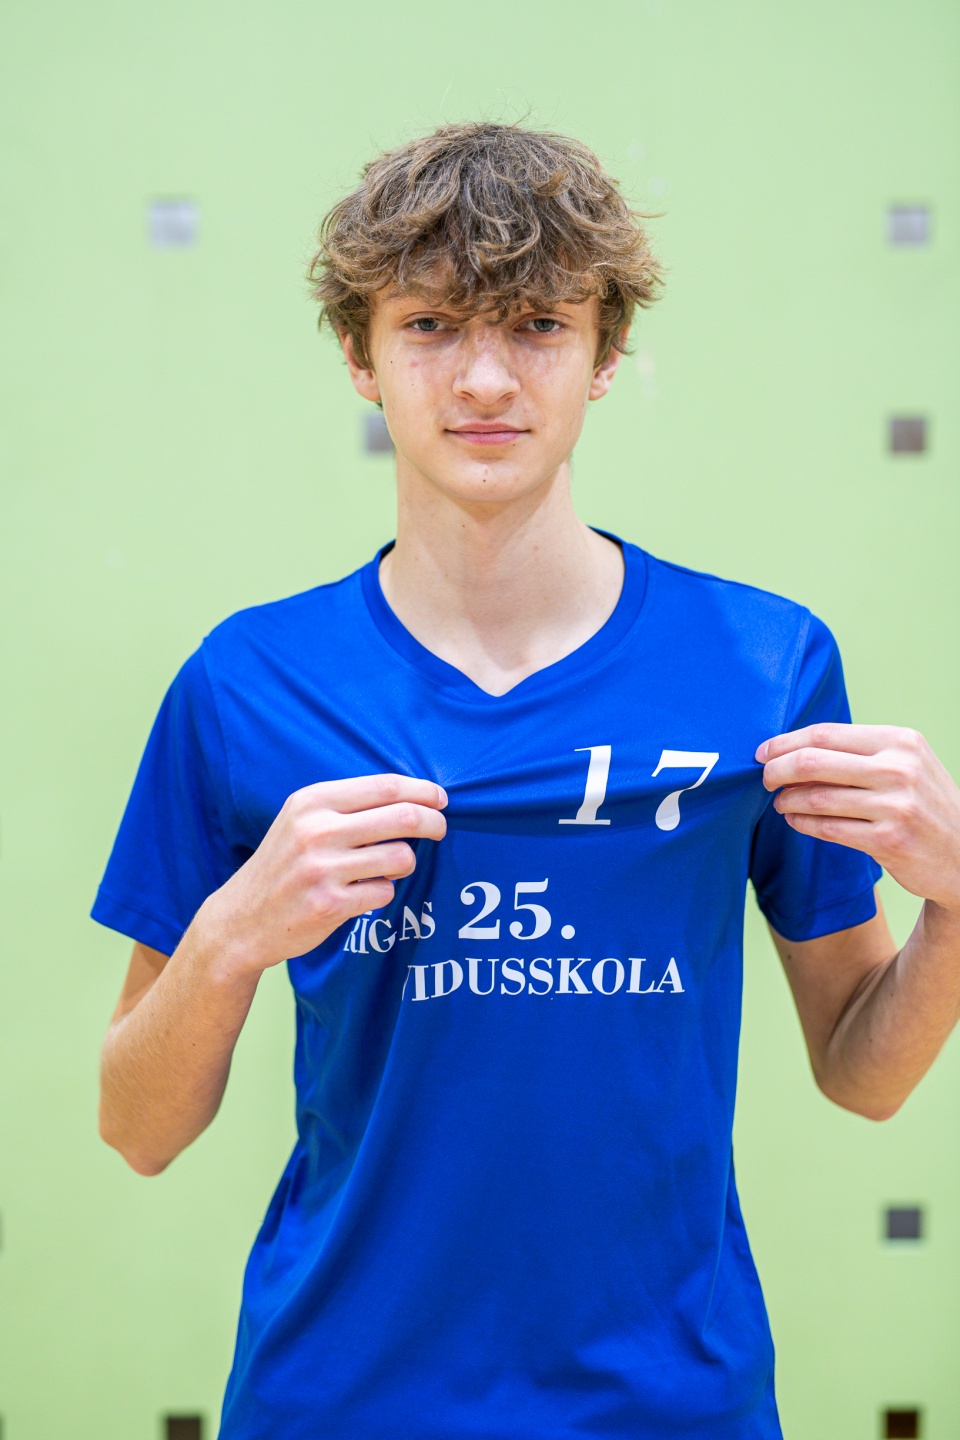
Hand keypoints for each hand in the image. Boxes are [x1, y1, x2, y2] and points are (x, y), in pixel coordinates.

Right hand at [198, 773, 447, 973]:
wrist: (241, 918)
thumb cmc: (283, 864)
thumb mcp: (302, 820)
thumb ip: (348, 806)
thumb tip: (413, 796)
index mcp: (312, 801)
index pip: (385, 786)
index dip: (422, 791)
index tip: (440, 799)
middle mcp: (316, 830)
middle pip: (403, 817)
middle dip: (433, 823)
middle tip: (440, 829)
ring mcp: (322, 868)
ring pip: (401, 857)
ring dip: (406, 863)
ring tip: (390, 867)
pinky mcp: (330, 904)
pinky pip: (385, 892)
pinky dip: (382, 892)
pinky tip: (362, 893)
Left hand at [756, 724, 959, 910]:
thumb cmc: (926, 804)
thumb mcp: (906, 764)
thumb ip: (860, 753)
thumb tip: (796, 749)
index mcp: (900, 741)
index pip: (825, 734)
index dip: (785, 742)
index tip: (763, 752)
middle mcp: (899, 769)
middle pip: (813, 761)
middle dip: (777, 770)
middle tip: (764, 778)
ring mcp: (895, 805)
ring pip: (816, 798)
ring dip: (787, 800)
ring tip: (780, 802)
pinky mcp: (888, 840)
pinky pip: (828, 828)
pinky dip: (803, 823)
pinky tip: (795, 820)